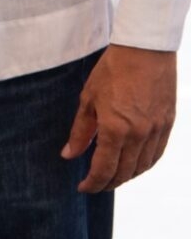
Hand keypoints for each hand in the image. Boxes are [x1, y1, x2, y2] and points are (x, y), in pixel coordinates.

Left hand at [63, 44, 175, 191]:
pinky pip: (157, 154)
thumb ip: (81, 131)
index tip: (83, 187)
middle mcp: (139, 135)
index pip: (104, 169)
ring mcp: (156, 131)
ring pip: (142, 167)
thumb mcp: (88, 99)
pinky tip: (134, 164)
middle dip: (108, 183)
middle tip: (95, 184)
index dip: (93, 183)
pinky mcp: (168, 125)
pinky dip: (144, 164)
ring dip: (127, 176)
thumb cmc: (112, 71)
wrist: (145, 51)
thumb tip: (69, 155)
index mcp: (115, 129)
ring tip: (112, 176)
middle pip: (124, 172)